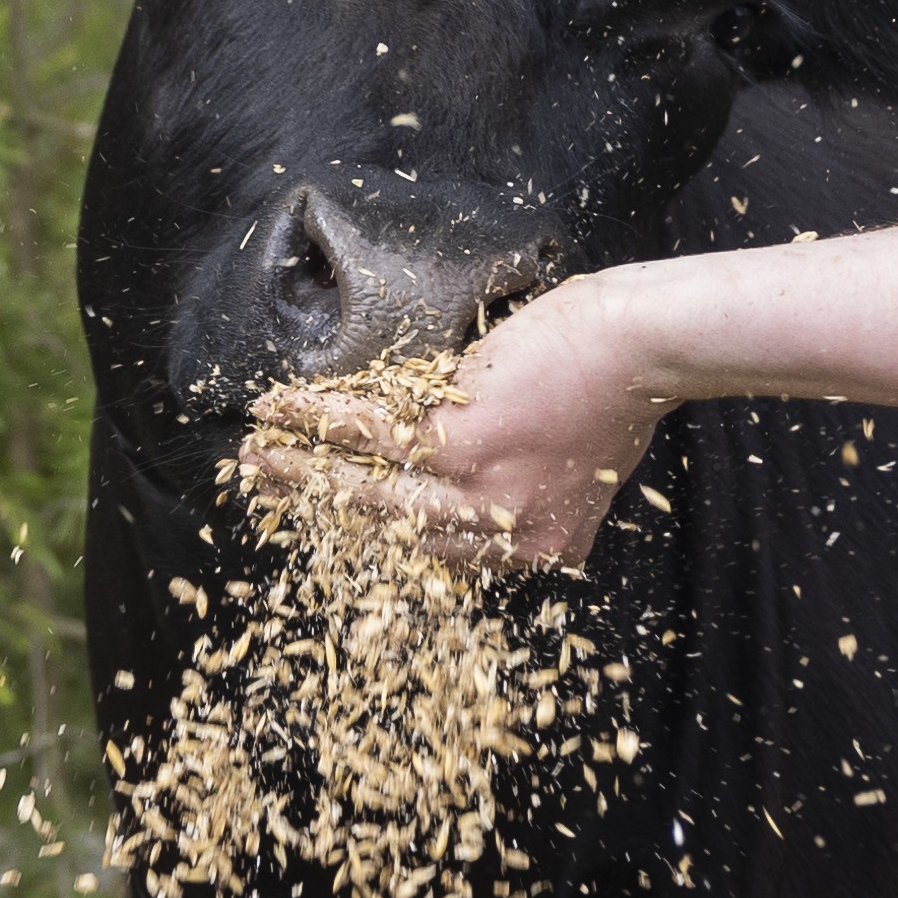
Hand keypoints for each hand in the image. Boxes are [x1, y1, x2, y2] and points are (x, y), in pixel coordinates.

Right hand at [250, 273, 679, 573]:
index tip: (341, 519)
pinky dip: (313, 421)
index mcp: (539, 547)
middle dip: (324, 512)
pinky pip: (366, 436)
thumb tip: (477, 470)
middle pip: (394, 532)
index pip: (447, 552)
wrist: (644, 345)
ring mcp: (478, 496)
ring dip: (300, 472)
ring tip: (254, 459)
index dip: (387, 535)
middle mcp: (508, 540)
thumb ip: (530, 483)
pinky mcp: (455, 446)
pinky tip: (275, 410)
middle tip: (274, 496)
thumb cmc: (621, 385)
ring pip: (366, 493)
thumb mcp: (583, 462)